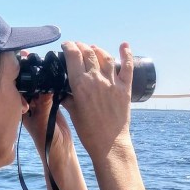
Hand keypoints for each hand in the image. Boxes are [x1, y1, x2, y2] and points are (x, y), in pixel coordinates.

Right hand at [59, 41, 133, 158]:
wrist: (108, 143)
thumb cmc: (88, 131)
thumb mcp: (72, 112)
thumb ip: (67, 97)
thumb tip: (61, 89)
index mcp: (80, 85)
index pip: (73, 56)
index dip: (69, 46)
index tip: (66, 45)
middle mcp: (96, 80)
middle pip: (88, 53)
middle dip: (81, 46)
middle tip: (78, 47)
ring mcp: (112, 83)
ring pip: (104, 57)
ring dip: (97, 49)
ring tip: (93, 48)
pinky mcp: (125, 89)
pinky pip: (127, 67)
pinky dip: (126, 54)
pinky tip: (124, 45)